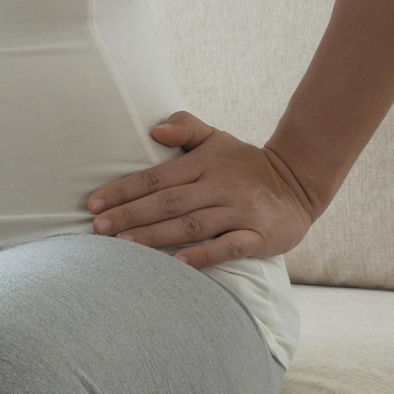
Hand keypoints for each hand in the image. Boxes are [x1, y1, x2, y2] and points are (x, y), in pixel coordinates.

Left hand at [84, 110, 317, 269]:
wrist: (300, 183)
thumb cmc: (244, 164)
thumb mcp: (217, 139)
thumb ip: (186, 128)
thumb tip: (154, 129)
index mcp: (204, 164)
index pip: (156, 178)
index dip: (123, 190)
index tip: (93, 204)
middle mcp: (220, 186)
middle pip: (168, 202)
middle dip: (130, 215)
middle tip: (97, 229)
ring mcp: (240, 212)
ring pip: (192, 225)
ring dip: (155, 236)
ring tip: (123, 246)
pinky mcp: (259, 236)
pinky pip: (229, 247)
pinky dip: (204, 255)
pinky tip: (177, 264)